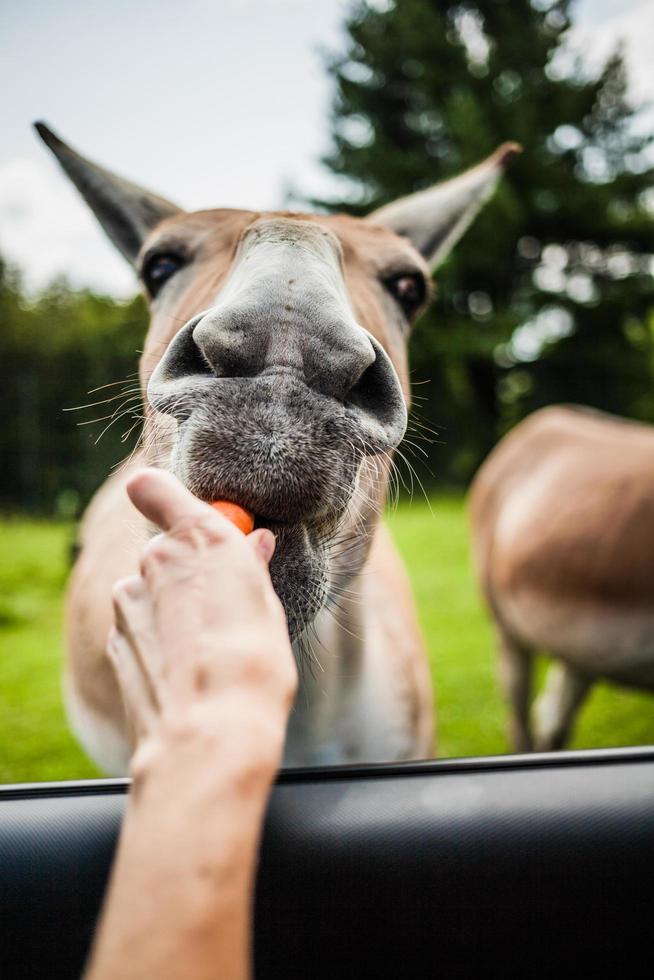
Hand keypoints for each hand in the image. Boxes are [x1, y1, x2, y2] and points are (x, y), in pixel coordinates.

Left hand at [107, 468, 296, 775]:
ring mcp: (128, 600)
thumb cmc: (254, 666)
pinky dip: (156, 640)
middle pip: (164, 549)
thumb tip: (253, 544)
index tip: (176, 509)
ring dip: (169, 608)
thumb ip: (250, 567)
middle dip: (186, 570)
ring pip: (149, 590)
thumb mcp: (267, 606)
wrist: (210, 733)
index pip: (155, 487)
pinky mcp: (115, 640)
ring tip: (205, 649)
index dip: (161, 495)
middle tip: (221, 606)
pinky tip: (184, 670)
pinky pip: (138, 626)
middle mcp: (156, 558)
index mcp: (200, 537)